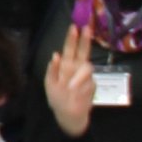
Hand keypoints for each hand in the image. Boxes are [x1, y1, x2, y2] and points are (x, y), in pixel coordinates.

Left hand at [42, 23, 96, 138]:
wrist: (67, 115)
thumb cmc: (57, 97)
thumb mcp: (49, 83)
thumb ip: (52, 70)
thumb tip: (56, 55)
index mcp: (66, 65)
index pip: (70, 49)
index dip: (73, 38)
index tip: (75, 26)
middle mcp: (76, 68)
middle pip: (82, 51)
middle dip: (84, 40)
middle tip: (86, 28)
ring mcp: (85, 77)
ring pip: (86, 67)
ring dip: (78, 76)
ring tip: (70, 87)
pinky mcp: (91, 86)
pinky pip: (87, 82)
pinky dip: (80, 86)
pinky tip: (74, 90)